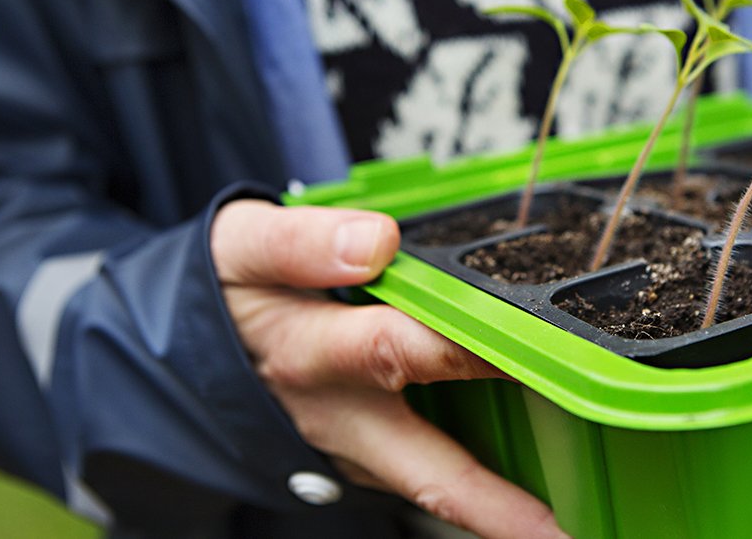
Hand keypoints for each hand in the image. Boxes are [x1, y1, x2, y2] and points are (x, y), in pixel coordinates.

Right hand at [211, 200, 567, 538]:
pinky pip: (426, 477)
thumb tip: (376, 241)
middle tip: (566, 529)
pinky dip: (477, 490)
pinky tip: (530, 487)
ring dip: (499, 512)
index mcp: (311, 353)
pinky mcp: (363, 457)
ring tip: (569, 523)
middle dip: (501, 506)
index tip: (543, 349)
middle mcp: (339, 417)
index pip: (402, 350)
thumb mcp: (240, 248)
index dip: (474, 347)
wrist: (183, 347)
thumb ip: (302, 243)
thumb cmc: (228, 290)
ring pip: (434, 487)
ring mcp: (353, 449)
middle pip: (432, 471)